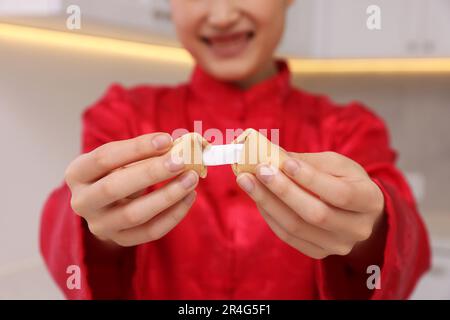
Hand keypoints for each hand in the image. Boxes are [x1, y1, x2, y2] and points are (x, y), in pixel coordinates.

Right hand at [65, 133, 198, 246]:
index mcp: (77, 173)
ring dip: (167, 195)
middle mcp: (82, 202)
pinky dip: (173, 214)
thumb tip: (180, 146)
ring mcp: (100, 225)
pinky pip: (150, 231)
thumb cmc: (117, 172)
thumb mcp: (121, 158)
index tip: (166, 139)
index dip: (136, 148)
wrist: (106, 206)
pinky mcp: (120, 240)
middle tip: (181, 161)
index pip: (104, 158)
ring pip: (134, 214)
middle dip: (151, 172)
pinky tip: (189, 197)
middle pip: (114, 188)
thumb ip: (144, 151)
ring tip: (191, 178)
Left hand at [236, 151, 384, 258]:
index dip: (310, 178)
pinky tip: (258, 197)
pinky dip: (269, 215)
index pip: (340, 193)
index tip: (283, 161)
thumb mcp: (337, 164)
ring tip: (248, 181)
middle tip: (258, 170)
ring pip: (296, 227)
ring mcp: (338, 245)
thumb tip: (273, 155)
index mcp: (369, 201)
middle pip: (315, 214)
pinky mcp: (319, 252)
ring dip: (267, 202)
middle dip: (282, 190)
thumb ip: (309, 161)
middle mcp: (357, 228)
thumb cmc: (346, 181)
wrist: (358, 212)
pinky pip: (288, 236)